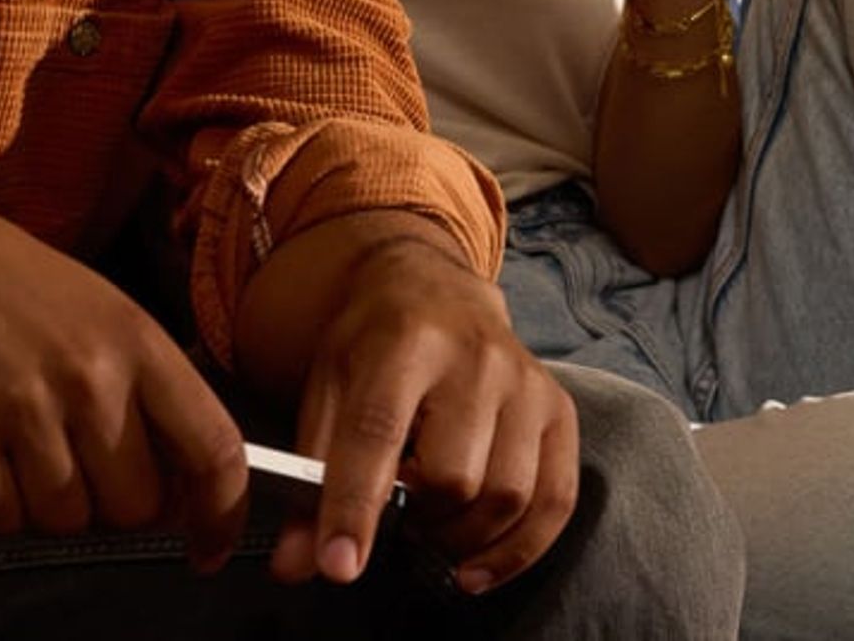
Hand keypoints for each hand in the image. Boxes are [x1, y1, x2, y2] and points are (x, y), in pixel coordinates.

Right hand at [0, 160, 247, 561]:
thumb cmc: (11, 282)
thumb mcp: (100, 312)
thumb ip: (145, 392)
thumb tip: (180, 490)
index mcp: (137, 339)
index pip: (212, 447)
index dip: (221, 512)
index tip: (209, 548)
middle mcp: (89, 376)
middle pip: (136, 508)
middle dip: (113, 503)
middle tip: (80, 461)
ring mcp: (21, 409)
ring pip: (66, 522)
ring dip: (47, 502)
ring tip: (21, 440)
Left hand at [267, 238, 576, 595]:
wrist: (435, 288)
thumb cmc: (374, 343)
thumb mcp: (328, 386)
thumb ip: (311, 475)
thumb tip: (296, 567)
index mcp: (404, 340)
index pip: (379, 431)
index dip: (356, 505)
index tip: (339, 566)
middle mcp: (475, 356)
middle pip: (453, 475)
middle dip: (418, 519)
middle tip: (399, 515)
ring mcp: (524, 381)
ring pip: (507, 495)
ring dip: (462, 537)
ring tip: (432, 525)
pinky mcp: (556, 407)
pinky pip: (555, 499)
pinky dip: (519, 550)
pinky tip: (477, 564)